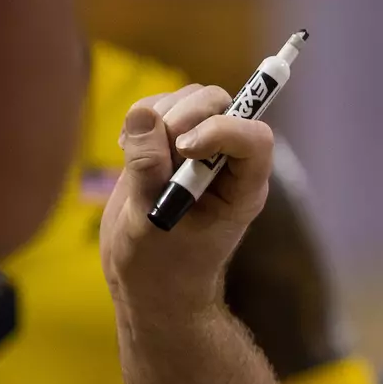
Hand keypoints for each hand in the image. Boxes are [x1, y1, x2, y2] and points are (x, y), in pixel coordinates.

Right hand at [100, 83, 273, 324]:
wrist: (150, 284)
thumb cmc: (160, 267)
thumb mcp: (148, 224)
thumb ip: (148, 169)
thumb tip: (144, 114)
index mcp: (243, 190)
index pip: (255, 139)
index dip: (221, 129)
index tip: (182, 147)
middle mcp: (229, 165)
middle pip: (222, 105)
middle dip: (184, 114)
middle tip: (156, 146)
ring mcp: (201, 152)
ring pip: (192, 99)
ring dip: (159, 114)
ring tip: (135, 154)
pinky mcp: (171, 147)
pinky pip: (162, 108)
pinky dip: (141, 118)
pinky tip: (127, 150)